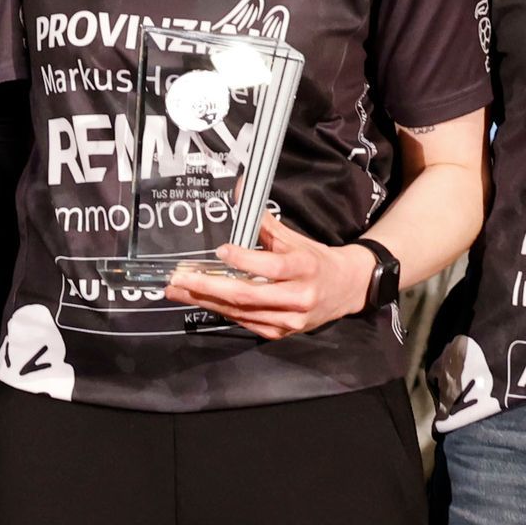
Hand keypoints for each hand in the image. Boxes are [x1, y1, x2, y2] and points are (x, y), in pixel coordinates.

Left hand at [163, 212, 373, 336]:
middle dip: (208, 287)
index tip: (221, 251)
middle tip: (179, 279)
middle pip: (247, 295)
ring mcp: (290, 320)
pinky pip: (245, 322)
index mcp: (305, 269)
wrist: (346, 289)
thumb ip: (264, 222)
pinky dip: (222, 311)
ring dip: (206, 301)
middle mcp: (299, 298)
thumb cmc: (316, 261)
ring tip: (179, 290)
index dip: (244, 260)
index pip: (271, 267)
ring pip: (241, 312)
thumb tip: (240, 191)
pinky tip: (202, 300)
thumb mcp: (295, 239)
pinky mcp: (281, 333)